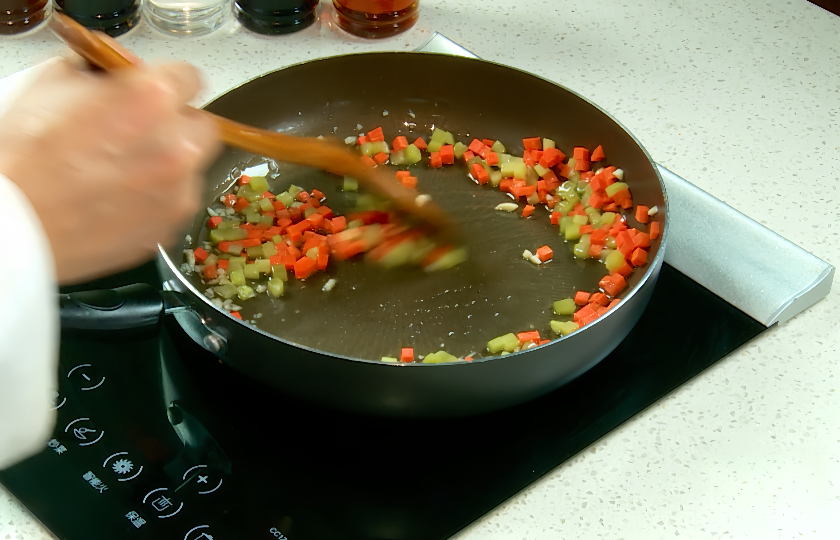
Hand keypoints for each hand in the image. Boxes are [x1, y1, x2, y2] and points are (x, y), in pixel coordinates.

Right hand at [0, 57, 219, 283]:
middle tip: (141, 132)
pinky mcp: (171, 225)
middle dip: (177, 125)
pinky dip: (158, 197)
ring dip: (169, 164)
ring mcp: (178, 190)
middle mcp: (176, 146)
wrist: (15, 225)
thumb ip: (100, 70)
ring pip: (192, 167)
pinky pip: (177, 201)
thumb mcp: (53, 85)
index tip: (156, 92)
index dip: (168, 82)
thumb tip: (118, 68)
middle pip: (201, 125)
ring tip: (122, 170)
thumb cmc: (25, 158)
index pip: (189, 77)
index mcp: (152, 100)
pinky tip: (120, 197)